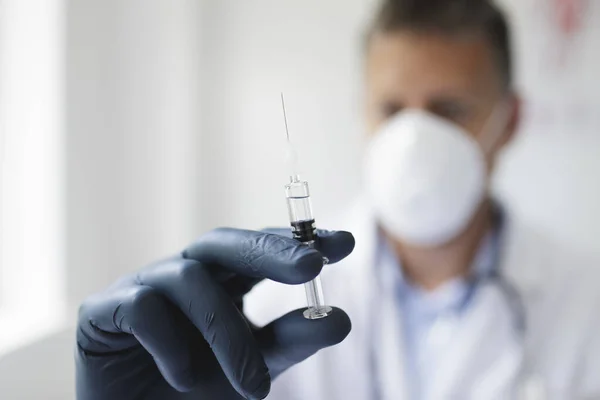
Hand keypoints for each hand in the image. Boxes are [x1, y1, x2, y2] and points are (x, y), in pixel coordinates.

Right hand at [76, 228, 354, 399]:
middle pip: (223, 241)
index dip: (298, 241)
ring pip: (190, 278)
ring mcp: (142, 285)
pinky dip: (172, 343)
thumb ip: (292, 341)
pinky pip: (143, 307)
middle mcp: (183, 272)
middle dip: (269, 250)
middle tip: (312, 264)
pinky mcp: (103, 309)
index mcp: (220, 280)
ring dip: (229, 333)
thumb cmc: (200, 392)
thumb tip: (339, 319)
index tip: (344, 244)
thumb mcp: (256, 366)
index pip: (260, 248)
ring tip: (256, 389)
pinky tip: (185, 378)